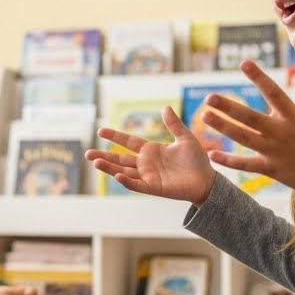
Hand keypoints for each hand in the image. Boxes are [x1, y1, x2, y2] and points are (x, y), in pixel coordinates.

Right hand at [86, 107, 216, 205]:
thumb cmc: (197, 161)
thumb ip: (173, 125)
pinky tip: (116, 175)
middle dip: (104, 156)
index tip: (100, 131)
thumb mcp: (185, 138)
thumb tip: (165, 107)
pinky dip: (126, 181)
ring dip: (109, 167)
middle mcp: (146, 163)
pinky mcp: (154, 188)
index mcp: (151, 150)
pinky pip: (137, 184)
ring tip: (94, 162)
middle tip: (87, 153)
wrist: (207, 180)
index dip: (115, 136)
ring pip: (123, 171)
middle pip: (120, 159)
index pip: (128, 142)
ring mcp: (148, 176)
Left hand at [199, 60, 294, 201]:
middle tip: (209, 97)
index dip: (259, 77)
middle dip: (229, 107)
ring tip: (204, 117)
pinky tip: (211, 154)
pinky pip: (246, 165)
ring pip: (244, 138)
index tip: (244, 63)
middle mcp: (281, 133)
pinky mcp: (270, 169)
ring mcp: (274, 152)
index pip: (274, 93)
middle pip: (251, 118)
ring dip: (224, 128)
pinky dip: (229, 161)